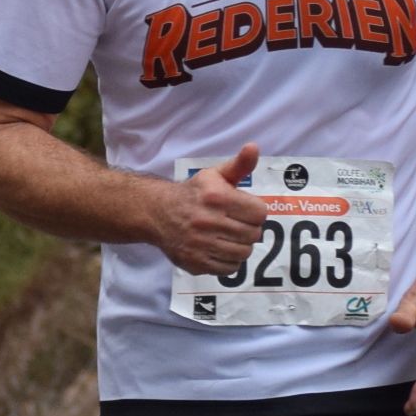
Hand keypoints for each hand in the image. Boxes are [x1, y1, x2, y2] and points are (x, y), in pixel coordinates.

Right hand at [155, 143, 266, 276]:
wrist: (156, 213)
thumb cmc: (193, 193)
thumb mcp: (214, 176)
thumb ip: (239, 165)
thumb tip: (254, 147)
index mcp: (216, 197)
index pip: (260, 213)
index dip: (254, 211)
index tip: (243, 209)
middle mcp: (208, 221)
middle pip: (254, 234)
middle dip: (248, 229)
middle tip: (235, 223)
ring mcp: (201, 244)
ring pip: (243, 253)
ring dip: (239, 245)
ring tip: (228, 236)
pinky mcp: (196, 262)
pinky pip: (230, 268)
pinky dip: (228, 261)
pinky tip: (218, 248)